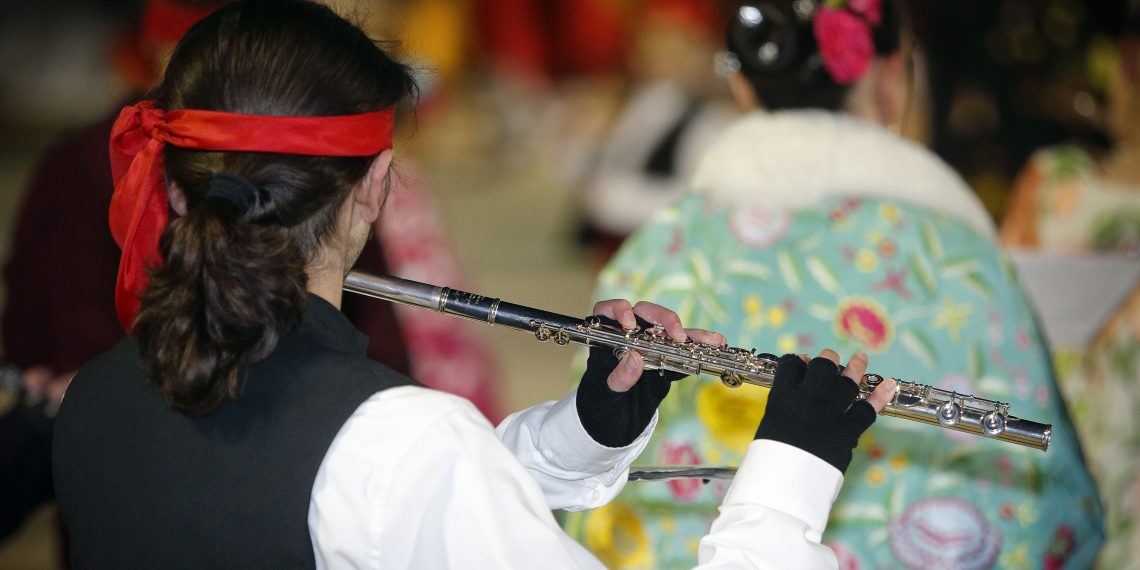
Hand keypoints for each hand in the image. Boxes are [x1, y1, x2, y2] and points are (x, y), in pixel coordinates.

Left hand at [576, 299, 724, 447]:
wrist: (619, 412)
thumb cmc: (606, 397)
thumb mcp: (608, 391)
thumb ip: (619, 377)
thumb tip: (635, 358)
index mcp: (607, 335)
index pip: (608, 310)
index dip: (618, 310)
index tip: (630, 324)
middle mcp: (630, 331)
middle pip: (646, 312)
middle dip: (664, 319)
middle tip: (677, 335)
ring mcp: (650, 340)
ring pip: (669, 329)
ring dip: (691, 333)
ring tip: (712, 340)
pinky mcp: (666, 353)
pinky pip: (683, 347)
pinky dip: (699, 346)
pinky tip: (716, 344)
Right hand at [753, 349, 896, 472]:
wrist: (784, 487)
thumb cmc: (770, 461)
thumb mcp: (769, 426)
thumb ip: (783, 407)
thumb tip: (795, 394)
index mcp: (782, 398)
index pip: (790, 366)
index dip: (797, 362)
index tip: (801, 363)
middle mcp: (807, 400)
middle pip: (822, 367)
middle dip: (827, 359)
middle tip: (830, 357)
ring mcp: (829, 414)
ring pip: (847, 382)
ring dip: (854, 368)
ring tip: (859, 359)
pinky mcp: (847, 432)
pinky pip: (867, 409)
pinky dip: (880, 396)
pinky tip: (888, 385)